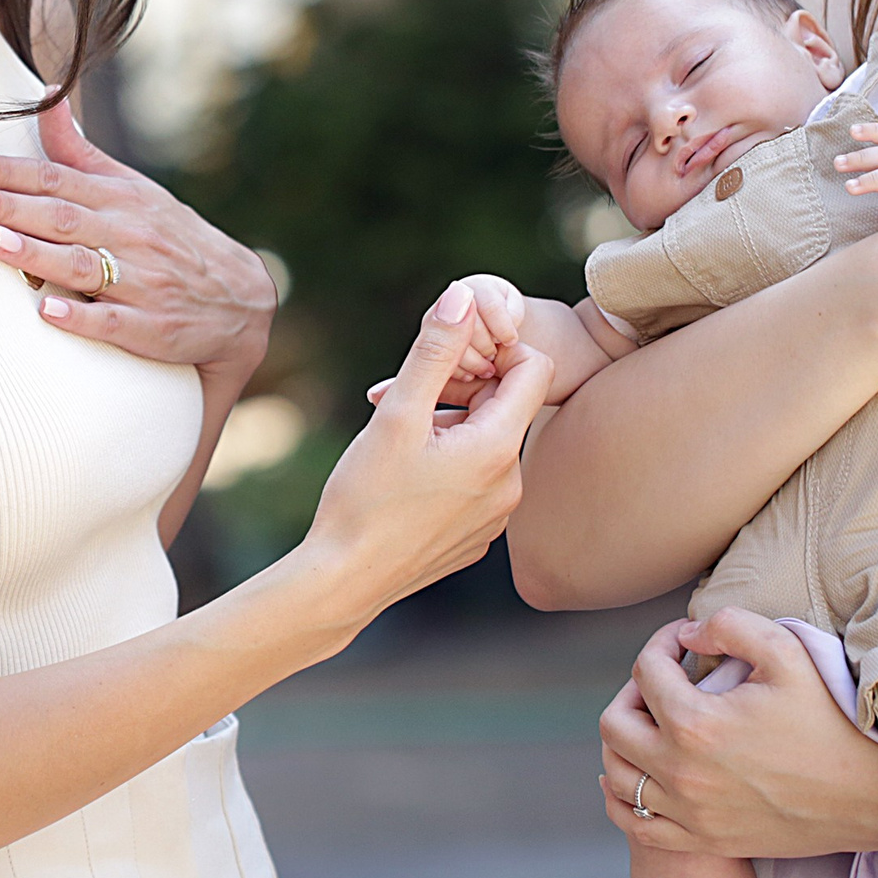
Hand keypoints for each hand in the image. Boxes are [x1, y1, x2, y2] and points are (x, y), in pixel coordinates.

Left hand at [0, 100, 274, 379]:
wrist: (239, 297)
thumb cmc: (171, 238)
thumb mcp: (134, 189)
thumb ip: (81, 154)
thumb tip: (46, 99)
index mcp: (123, 199)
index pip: (61, 179)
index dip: (15, 173)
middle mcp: (131, 236)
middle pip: (66, 218)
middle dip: (17, 208)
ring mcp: (143, 283)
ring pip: (84, 266)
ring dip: (39, 255)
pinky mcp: (151, 327)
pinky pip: (114, 322)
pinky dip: (82, 316)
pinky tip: (49, 312)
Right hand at [306, 282, 552, 618]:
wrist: (343, 583)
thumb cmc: (365, 498)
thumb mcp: (397, 414)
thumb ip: (434, 350)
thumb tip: (464, 295)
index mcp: (501, 448)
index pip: (534, 369)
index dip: (494, 351)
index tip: (448, 362)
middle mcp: (513, 484)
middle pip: (508, 407)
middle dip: (465, 392)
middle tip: (411, 404)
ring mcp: (498, 517)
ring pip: (490, 446)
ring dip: (454, 431)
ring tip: (401, 446)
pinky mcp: (477, 539)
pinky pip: (477, 484)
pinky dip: (450, 469)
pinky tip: (406, 483)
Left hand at [597, 609, 877, 859]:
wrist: (870, 795)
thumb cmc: (832, 719)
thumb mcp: (789, 652)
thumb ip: (730, 625)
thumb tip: (687, 636)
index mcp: (696, 724)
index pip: (645, 670)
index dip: (661, 643)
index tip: (685, 642)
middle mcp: (681, 774)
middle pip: (615, 724)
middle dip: (633, 691)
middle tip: (666, 680)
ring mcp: (690, 814)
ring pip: (615, 776)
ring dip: (625, 740)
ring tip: (656, 721)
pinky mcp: (703, 841)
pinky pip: (634, 824)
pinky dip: (623, 796)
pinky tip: (644, 772)